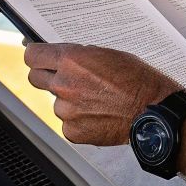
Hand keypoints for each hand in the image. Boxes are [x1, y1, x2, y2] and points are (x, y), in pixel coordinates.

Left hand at [23, 43, 180, 145]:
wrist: (152, 111)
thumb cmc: (137, 80)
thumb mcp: (107, 55)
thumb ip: (79, 56)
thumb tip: (63, 58)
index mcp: (71, 60)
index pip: (32, 56)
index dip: (35, 56)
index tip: (38, 58)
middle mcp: (64, 84)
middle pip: (35, 78)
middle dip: (47, 76)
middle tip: (65, 79)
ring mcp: (66, 110)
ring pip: (56, 103)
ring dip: (69, 101)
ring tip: (96, 100)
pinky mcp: (72, 131)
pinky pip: (67, 123)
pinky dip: (79, 120)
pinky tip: (98, 115)